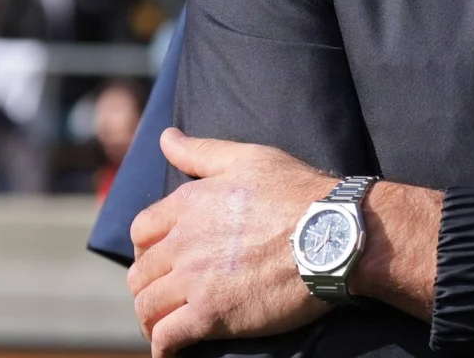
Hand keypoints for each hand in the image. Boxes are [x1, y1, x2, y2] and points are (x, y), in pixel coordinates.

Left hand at [127, 129, 335, 356]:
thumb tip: (165, 136)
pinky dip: (164, 347)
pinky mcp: (212, 315)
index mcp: (189, 204)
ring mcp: (195, 281)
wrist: (333, 233)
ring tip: (163, 324)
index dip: (146, 247)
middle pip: (140, 273)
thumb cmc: (298, 192)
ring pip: (148, 306)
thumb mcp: (250, 159)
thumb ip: (202, 152)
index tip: (160, 258)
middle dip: (147, 285)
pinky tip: (170, 350)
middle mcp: (183, 242)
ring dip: (151, 318)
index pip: (141, 231)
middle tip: (164, 294)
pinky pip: (168, 337)